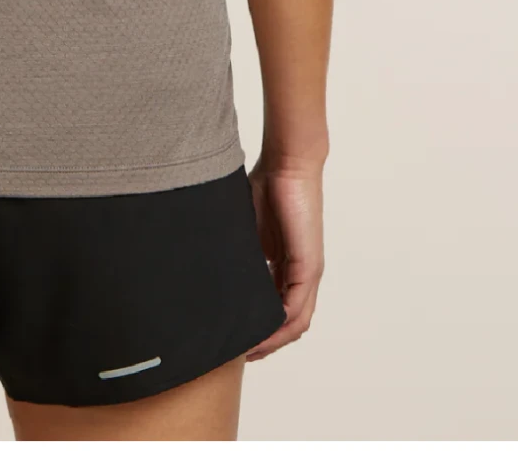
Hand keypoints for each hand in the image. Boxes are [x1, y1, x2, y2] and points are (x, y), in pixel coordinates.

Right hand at [246, 153, 324, 359]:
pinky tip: (262, 334)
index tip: (234, 338)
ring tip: (249, 351)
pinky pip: (298, 309)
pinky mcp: (309, 267)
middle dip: (265, 342)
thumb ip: (236, 250)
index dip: (257, 327)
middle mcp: (299, 273)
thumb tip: (209, 267)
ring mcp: (307, 271)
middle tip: (238, 354)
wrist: (286, 163)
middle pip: (288, 322)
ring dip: (274, 340)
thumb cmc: (265, 185)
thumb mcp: (244, 228)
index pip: (275, 306)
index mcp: (284, 263)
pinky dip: (281, 326)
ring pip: (296, 322)